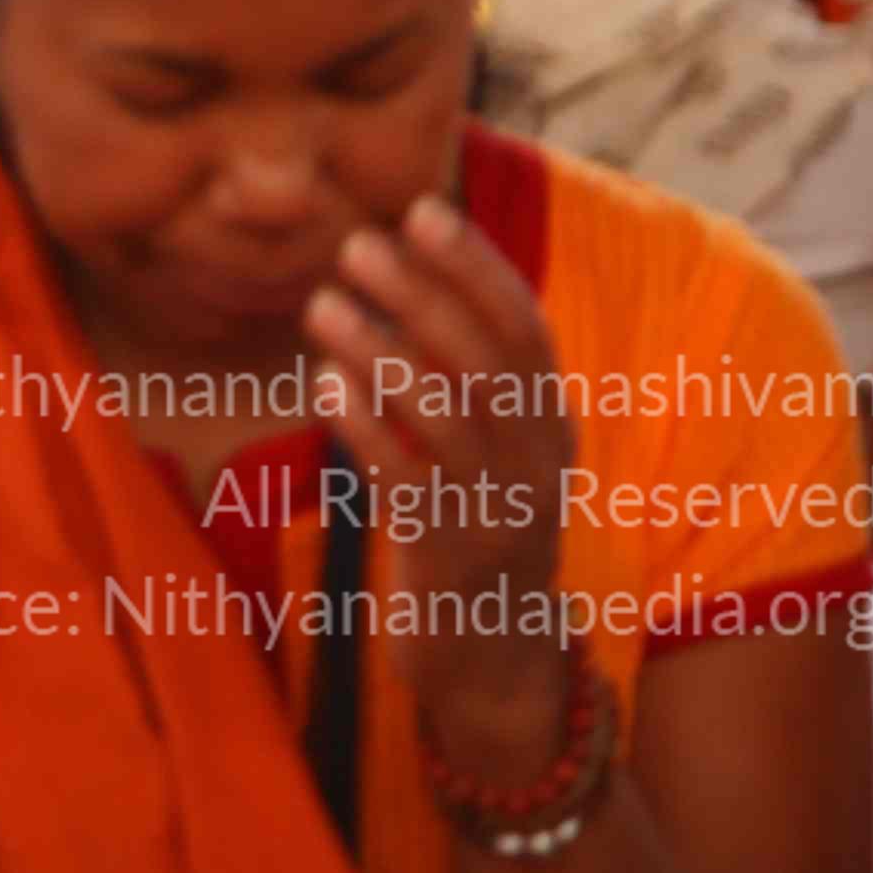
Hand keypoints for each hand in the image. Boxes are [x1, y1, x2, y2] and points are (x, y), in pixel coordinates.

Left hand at [308, 194, 581, 778]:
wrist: (498, 661)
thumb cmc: (475, 527)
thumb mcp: (490, 449)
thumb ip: (462, 374)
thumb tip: (399, 271)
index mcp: (551, 427)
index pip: (525, 330)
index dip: (476, 267)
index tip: (423, 211)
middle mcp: (537, 464)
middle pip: (484, 362)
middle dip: (422, 296)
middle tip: (357, 245)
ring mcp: (498, 513)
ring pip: (445, 417)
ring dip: (380, 352)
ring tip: (321, 304)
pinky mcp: (450, 559)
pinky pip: (406, 481)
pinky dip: (365, 426)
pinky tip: (323, 384)